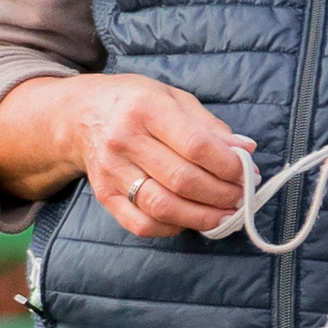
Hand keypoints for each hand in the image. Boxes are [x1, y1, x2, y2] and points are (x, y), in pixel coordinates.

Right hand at [0, 73, 253, 237]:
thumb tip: (245, 152)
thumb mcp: (174, 99)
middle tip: (241, 198)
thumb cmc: (137, 104)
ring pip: (164, 206)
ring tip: (224, 215)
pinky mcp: (105, 195)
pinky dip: (173, 227)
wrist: (80, 115)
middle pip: (183, 180)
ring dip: (202, 217)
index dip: (228, 166)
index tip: (247, 174)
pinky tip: (190, 219)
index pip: (196, 146)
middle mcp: (125, 140)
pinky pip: (142, 224)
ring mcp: (112, 171)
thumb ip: (211, 127)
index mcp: (147, 109)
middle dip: (221, 195)